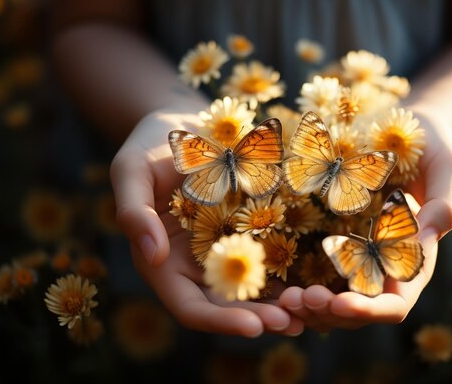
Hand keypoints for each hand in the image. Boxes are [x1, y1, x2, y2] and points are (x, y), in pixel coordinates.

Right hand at [110, 108, 302, 336]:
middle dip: (260, 317)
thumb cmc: (149, 148)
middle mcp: (196, 266)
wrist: (181, 126)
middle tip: (294, 322)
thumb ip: (134, 212)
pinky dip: (293, 271)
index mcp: (164, 264)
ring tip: (315, 309)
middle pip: (228, 306)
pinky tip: (319, 276)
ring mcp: (225, 251)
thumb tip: (152, 257)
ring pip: (255, 289)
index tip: (254, 326)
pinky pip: (273, 257)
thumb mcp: (131, 171)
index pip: (190, 306)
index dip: (221, 320)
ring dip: (283, 303)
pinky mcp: (249, 233)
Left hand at [279, 108, 451, 330]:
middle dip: (328, 312)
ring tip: (283, 298)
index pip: (395, 303)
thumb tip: (435, 228)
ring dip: (309, 307)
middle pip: (358, 312)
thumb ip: (446, 195)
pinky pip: (315, 276)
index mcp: (416, 259)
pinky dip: (298, 287)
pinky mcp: (335, 243)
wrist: (400, 129)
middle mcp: (386, 267)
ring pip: (333, 303)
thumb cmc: (429, 143)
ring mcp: (358, 258)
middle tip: (295, 299)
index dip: (368, 309)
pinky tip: (277, 284)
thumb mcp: (446, 162)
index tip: (337, 302)